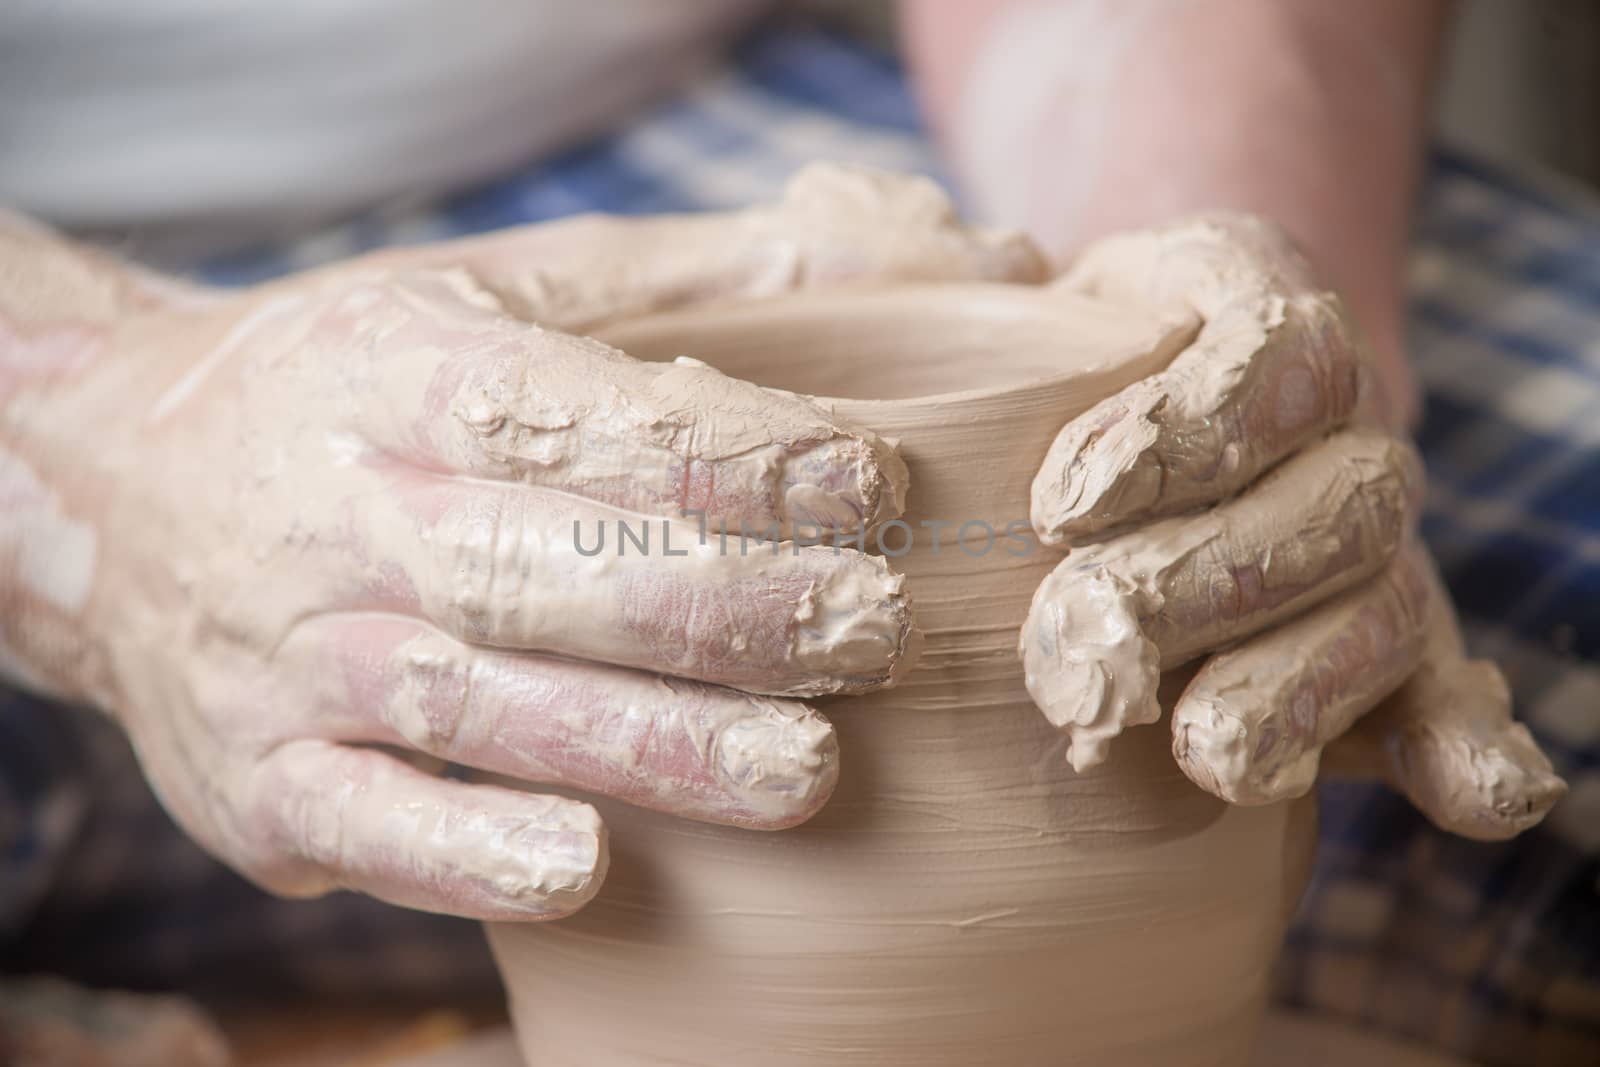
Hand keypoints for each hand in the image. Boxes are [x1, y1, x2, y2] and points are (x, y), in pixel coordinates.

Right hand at [0, 167, 1043, 918]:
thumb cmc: (346, 382)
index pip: (568, 413)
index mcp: (394, 375)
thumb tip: (887, 259)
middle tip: (875, 627)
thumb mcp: (482, 289)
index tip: (867, 480)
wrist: (104, 484)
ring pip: (475, 706)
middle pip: (538, 566)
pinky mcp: (261, 782)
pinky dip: (469, 854)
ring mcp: (291, 659)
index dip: (721, 451)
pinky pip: (366, 826)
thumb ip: (680, 280)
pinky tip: (588, 866)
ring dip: (646, 744)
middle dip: (720, 606)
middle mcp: (338, 515)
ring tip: (804, 771)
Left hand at [1019, 215, 1562, 837]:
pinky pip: (1445, 700)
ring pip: (1381, 612)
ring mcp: (1373, 550)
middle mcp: (1341, 429)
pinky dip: (1467, 754)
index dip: (1187, 428)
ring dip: (1296, 688)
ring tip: (1199, 749)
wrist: (1111, 417)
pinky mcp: (1380, 661)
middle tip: (1072, 637)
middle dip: (1203, 581)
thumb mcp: (1007, 295)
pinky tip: (1473, 797)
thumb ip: (971, 273)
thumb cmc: (1034, 363)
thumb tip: (993, 263)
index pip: (1274, 353)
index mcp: (1262, 311)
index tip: (1060, 504)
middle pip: (1334, 501)